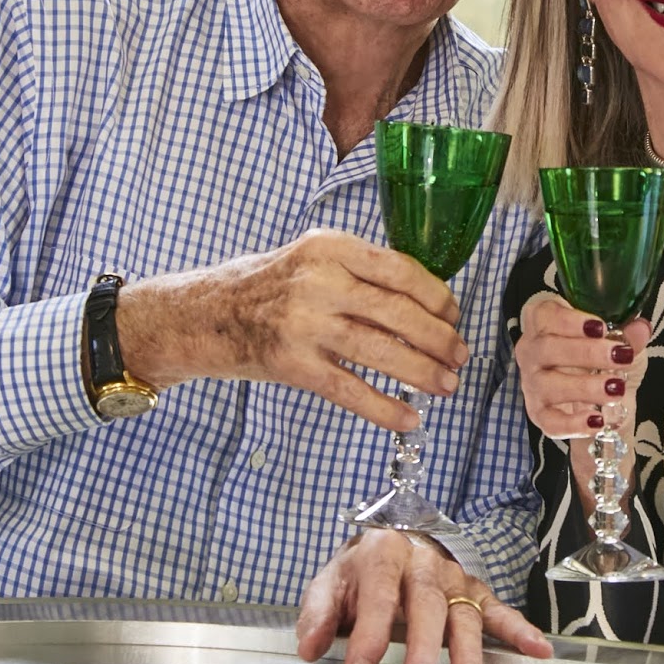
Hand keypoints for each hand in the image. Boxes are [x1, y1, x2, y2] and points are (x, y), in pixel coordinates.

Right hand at [118, 229, 466, 431]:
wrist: (203, 314)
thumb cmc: (265, 284)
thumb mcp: (311, 257)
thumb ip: (359, 272)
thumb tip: (422, 303)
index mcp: (329, 246)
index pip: (400, 270)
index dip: (437, 296)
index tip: (454, 314)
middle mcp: (318, 281)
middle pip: (397, 312)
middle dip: (438, 337)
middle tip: (460, 354)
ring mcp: (304, 325)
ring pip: (380, 351)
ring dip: (421, 371)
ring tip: (447, 385)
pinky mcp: (292, 365)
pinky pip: (350, 390)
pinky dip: (384, 407)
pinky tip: (408, 417)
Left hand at [296, 530, 553, 663]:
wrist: (391, 539)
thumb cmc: (360, 570)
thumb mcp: (330, 581)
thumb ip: (318, 613)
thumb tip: (310, 647)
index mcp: (384, 552)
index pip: (377, 596)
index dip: (368, 635)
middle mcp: (424, 561)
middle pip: (426, 604)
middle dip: (421, 647)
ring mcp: (454, 576)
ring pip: (462, 613)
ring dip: (467, 650)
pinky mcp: (474, 590)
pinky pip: (499, 610)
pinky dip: (519, 630)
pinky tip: (537, 648)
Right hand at [513, 292, 652, 437]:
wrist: (597, 400)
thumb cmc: (602, 359)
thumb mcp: (619, 343)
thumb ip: (627, 335)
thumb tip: (640, 328)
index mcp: (544, 322)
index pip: (545, 314)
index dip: (569, 320)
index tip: (601, 328)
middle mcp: (531, 350)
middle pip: (547, 348)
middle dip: (587, 352)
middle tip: (620, 356)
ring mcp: (532, 383)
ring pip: (548, 385)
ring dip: (584, 387)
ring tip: (616, 389)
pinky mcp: (538, 414)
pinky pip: (550, 421)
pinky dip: (573, 424)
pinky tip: (597, 420)